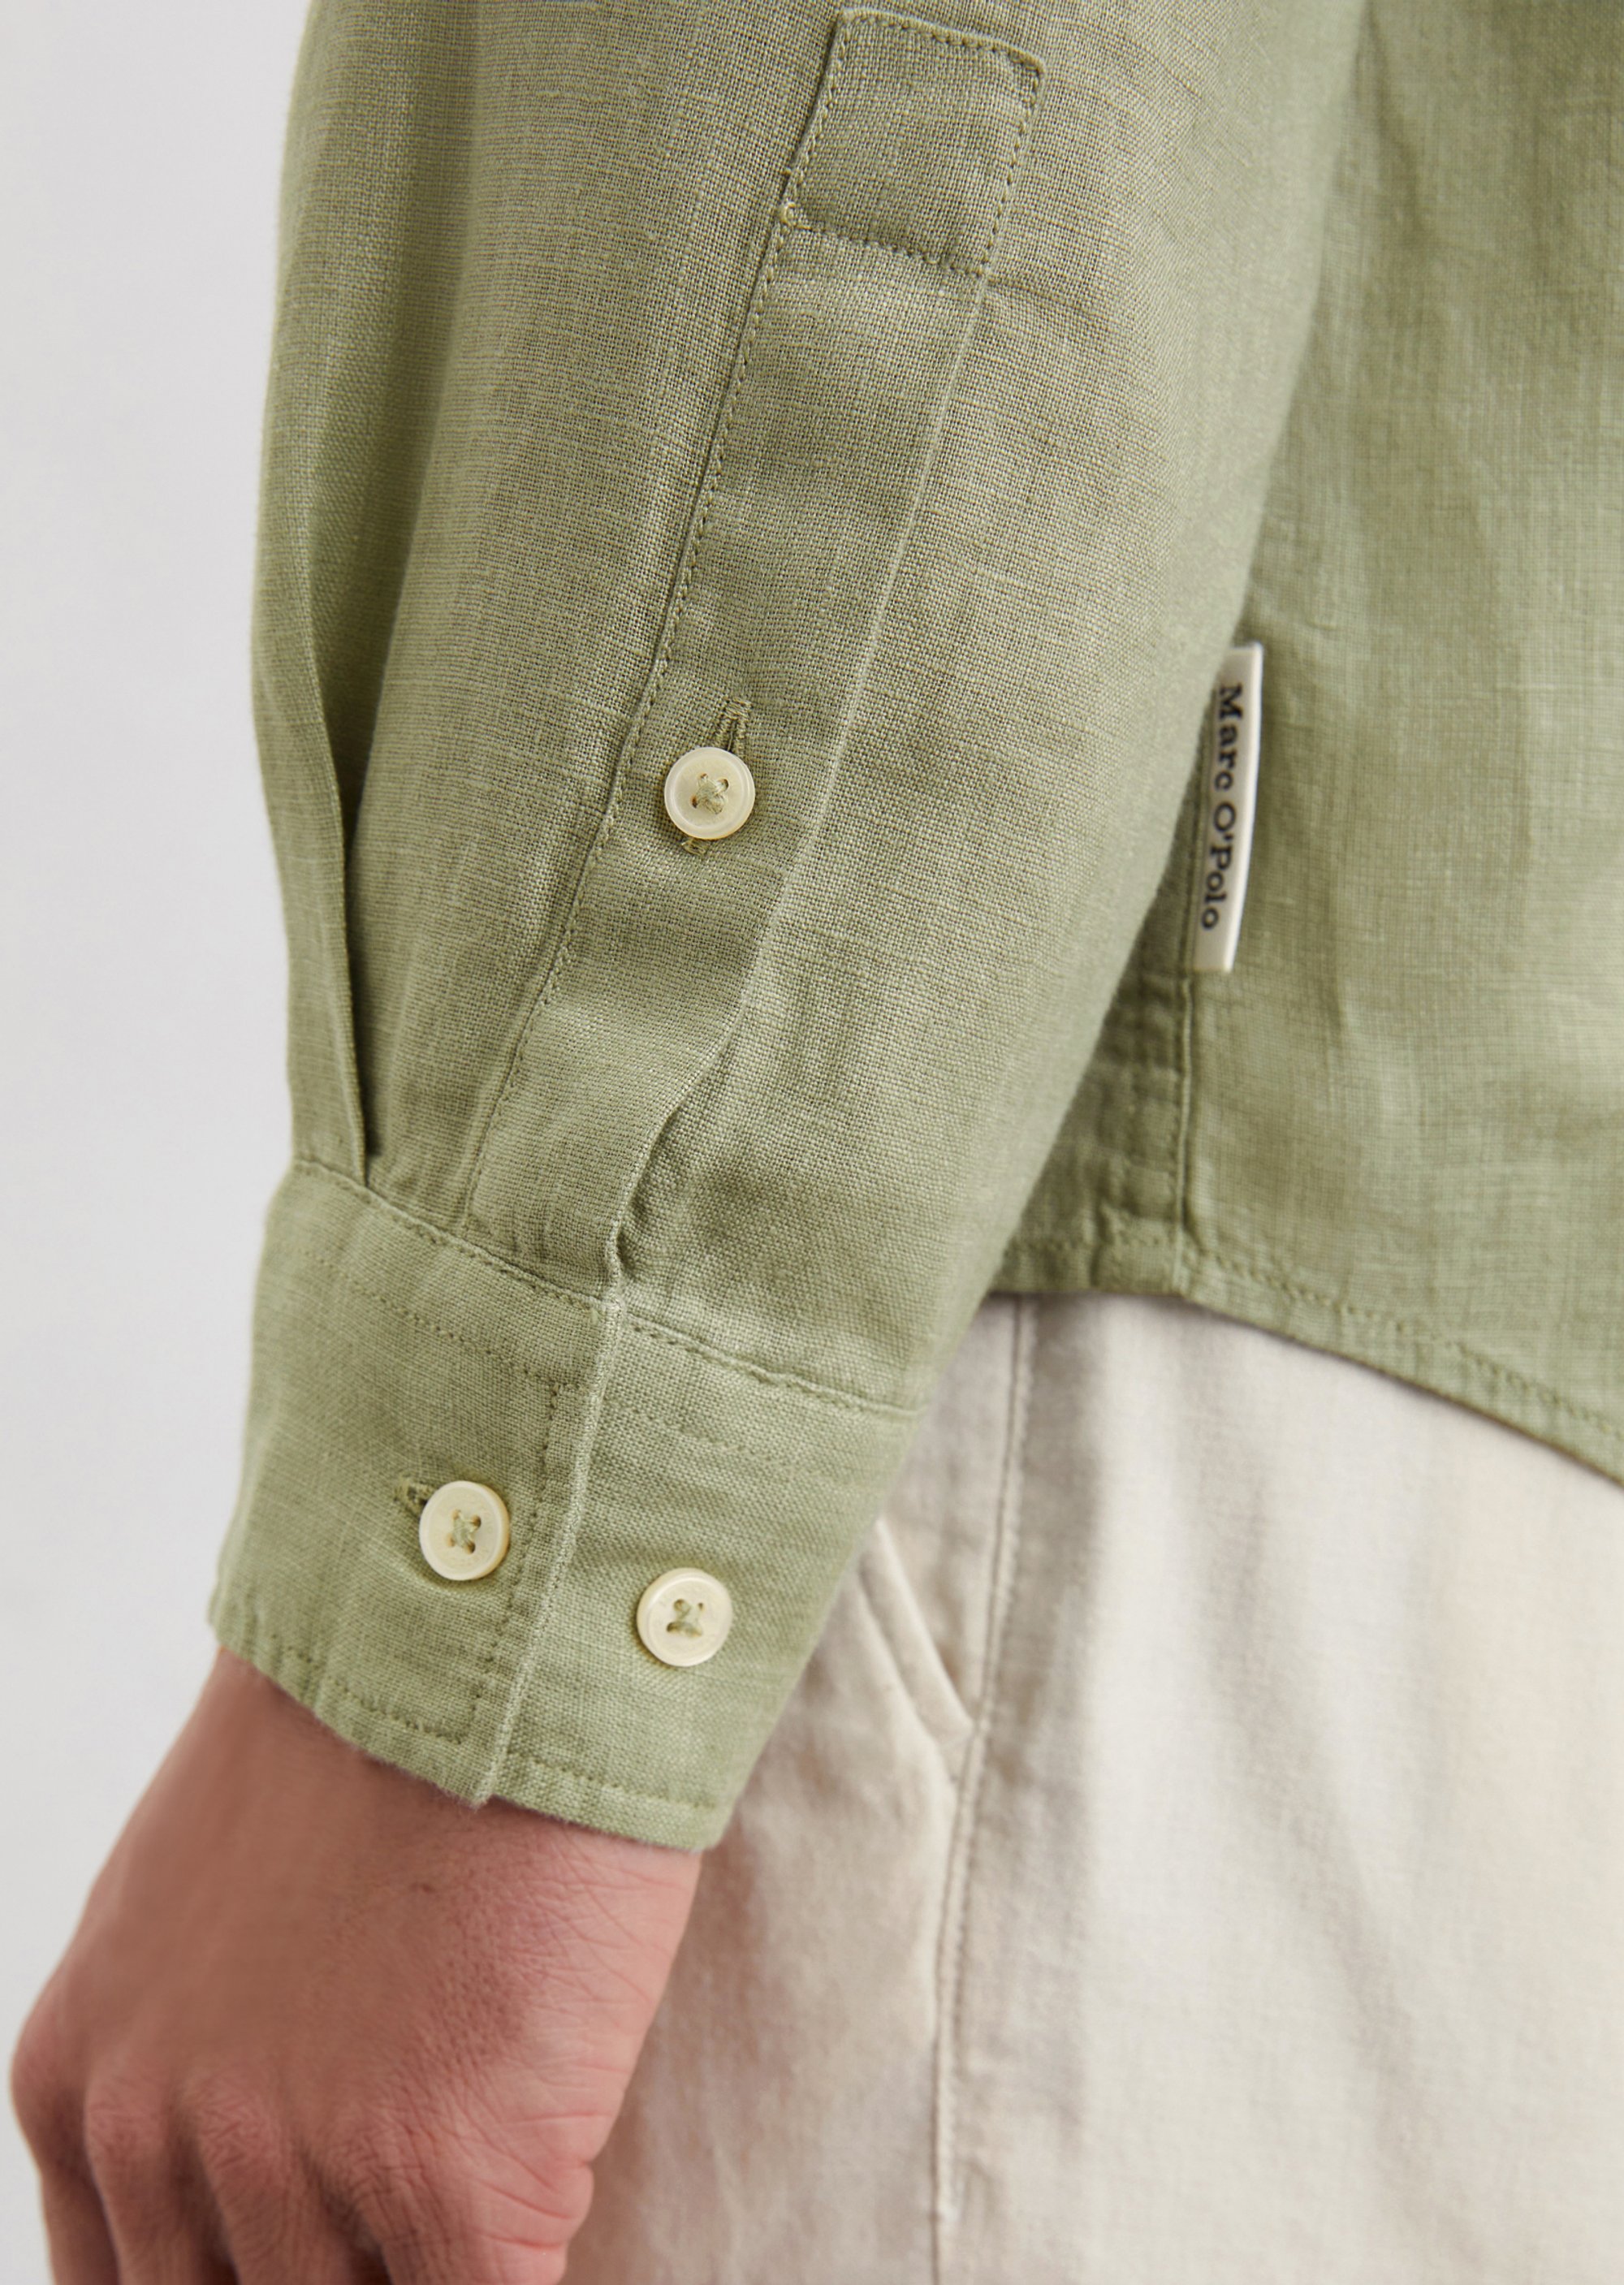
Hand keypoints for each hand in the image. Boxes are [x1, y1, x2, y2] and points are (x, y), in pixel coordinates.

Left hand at [10, 1646, 700, 2280]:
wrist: (498, 1632)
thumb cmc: (376, 1739)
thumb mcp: (197, 1901)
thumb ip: (192, 2059)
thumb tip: (251, 2198)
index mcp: (78, 2077)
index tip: (330, 2260)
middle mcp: (157, 2135)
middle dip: (337, 2274)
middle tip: (389, 2218)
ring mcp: (298, 2164)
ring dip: (430, 2260)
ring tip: (486, 2165)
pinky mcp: (451, 2177)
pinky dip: (523, 2273)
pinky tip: (545, 2205)